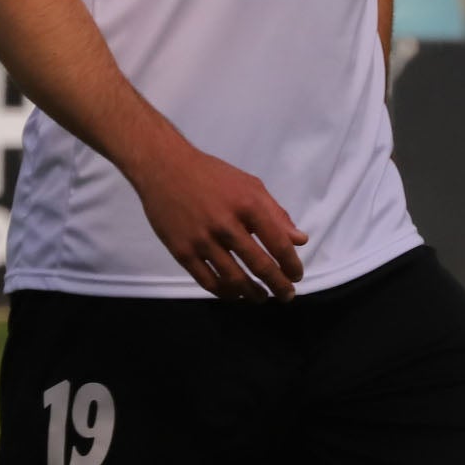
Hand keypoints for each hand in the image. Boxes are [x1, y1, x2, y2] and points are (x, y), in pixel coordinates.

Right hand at [126, 140, 307, 300]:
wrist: (164, 167)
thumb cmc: (212, 175)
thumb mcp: (249, 185)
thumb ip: (276, 213)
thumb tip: (299, 240)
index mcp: (247, 204)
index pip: (278, 243)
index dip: (291, 265)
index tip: (296, 276)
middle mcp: (226, 224)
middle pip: (259, 266)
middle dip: (278, 285)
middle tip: (286, 295)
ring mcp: (202, 240)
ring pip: (234, 280)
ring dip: (253, 294)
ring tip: (261, 297)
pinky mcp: (182, 251)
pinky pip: (207, 281)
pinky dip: (225, 293)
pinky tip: (235, 294)